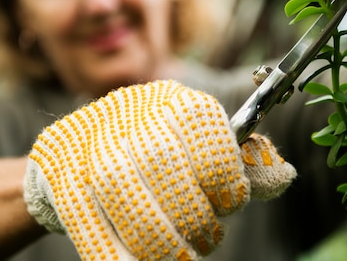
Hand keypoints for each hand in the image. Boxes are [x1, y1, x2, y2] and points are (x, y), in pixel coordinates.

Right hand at [24, 80, 295, 260]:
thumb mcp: (197, 148)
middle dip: (192, 218)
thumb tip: (284, 174)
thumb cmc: (151, 153)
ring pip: (126, 194)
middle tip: (204, 241)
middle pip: (166, 168)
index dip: (225, 180)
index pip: (208, 136)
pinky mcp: (62, 178)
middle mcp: (131, 114)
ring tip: (178, 257)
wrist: (74, 153)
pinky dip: (114, 254)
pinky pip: (89, 223)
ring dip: (158, 241)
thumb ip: (238, 163)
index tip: (227, 205)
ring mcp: (91, 145)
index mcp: (174, 101)